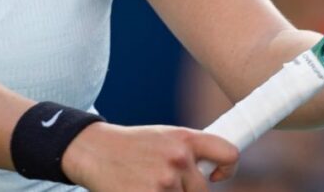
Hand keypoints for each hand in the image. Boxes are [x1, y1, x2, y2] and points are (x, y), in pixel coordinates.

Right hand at [61, 122, 237, 190]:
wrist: (94, 151)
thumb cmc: (131, 147)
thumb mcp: (162, 137)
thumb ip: (189, 151)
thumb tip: (215, 173)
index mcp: (184, 138)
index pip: (228, 154)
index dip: (228, 169)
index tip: (217, 175)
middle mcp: (178, 159)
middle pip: (202, 190)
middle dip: (186, 191)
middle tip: (162, 182)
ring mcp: (164, 182)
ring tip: (146, 184)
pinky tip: (139, 189)